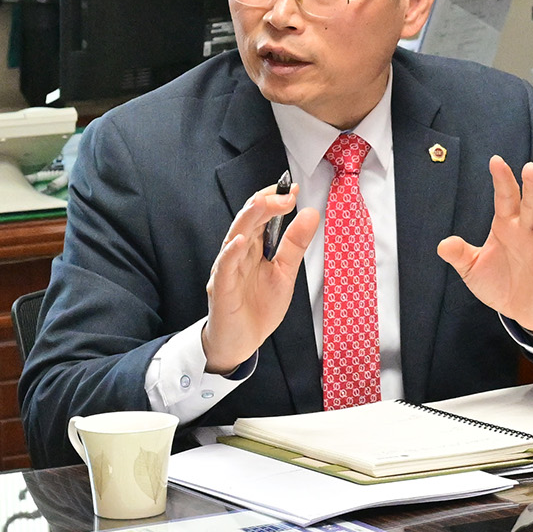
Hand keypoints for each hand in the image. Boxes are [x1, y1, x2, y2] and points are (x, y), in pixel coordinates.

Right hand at [205, 183, 320, 373]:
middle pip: (248, 221)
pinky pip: (225, 268)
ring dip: (248, 219)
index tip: (294, 188)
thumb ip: (295, 244)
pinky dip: (231, 253)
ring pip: (234, 238)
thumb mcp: (285, 273)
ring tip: (262, 203)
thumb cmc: (258, 308)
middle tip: (286, 194)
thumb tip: (310, 214)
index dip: (276, 200)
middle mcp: (238, 254)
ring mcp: (228, 270)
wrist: (242, 343)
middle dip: (266, 204)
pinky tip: (241, 241)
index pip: (262, 216)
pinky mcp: (221, 289)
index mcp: (254, 248)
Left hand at [436, 157, 532, 334]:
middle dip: (530, 188)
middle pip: (529, 206)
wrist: (521, 312)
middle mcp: (527, 233)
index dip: (502, 180)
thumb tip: (442, 245)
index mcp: (506, 226)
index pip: (505, 198)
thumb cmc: (499, 284)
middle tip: (529, 168)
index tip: (496, 161)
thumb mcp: (473, 270)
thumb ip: (461, 255)